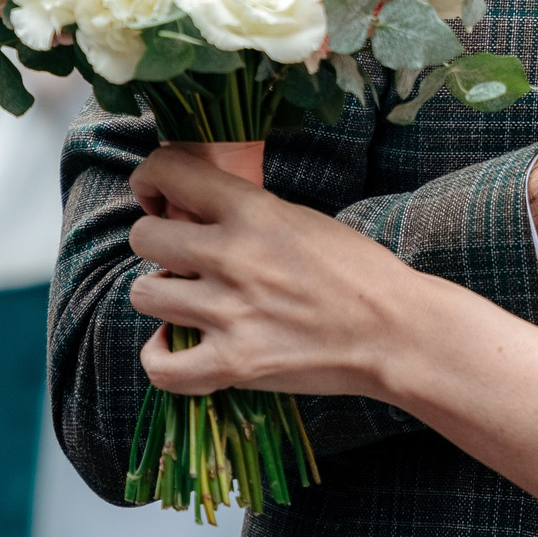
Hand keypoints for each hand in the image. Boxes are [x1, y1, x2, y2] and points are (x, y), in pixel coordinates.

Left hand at [128, 145, 415, 398]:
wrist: (394, 329)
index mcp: (254, 210)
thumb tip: (192, 210)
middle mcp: (232, 256)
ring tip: (188, 299)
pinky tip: (176, 343)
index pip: (168, 171)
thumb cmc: (357, 270)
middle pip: (143, 236)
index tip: (158, 195)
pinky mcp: (232, 364)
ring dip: (162, 295)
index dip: (151, 179)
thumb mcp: (301, 218)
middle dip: (158, 241)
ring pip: (143, 294)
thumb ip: (246, 213)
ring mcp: (228, 313)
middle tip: (181, 255)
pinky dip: (160, 356)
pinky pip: (160, 366)